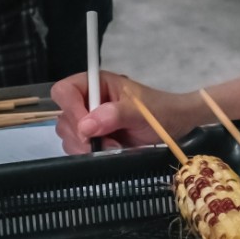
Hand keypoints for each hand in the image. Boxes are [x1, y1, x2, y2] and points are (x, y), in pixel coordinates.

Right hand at [51, 71, 196, 153]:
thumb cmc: (160, 112)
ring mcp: (89, 120)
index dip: (71, 109)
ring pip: (68, 135)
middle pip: (63, 117)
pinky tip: (109, 151)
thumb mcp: (140, 111)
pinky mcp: (93, 139)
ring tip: (113, 147)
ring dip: (85, 146)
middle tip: (105, 143)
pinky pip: (77, 148)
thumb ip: (115, 115)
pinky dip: (89, 154)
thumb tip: (86, 126)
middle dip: (81, 134)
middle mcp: (88, 100)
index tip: (87, 128)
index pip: (64, 91)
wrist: (175, 127)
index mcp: (96, 84)